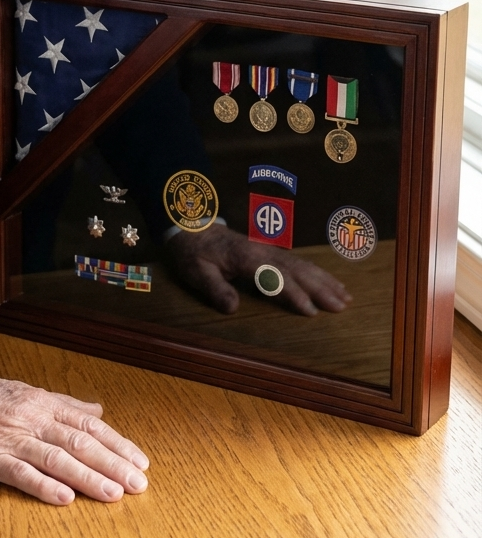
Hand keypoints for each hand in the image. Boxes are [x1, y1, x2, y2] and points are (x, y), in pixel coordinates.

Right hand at [0, 369, 148, 505]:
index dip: (117, 444)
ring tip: (114, 493)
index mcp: (42, 403)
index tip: (140, 461)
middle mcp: (32, 419)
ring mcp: (11, 438)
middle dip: (113, 463)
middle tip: (139, 483)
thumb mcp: (25, 392)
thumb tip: (97, 411)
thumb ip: (64, 404)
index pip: (89, 425)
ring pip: (57, 458)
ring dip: (88, 477)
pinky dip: (44, 486)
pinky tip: (64, 498)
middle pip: (80, 442)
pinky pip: (20, 473)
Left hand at [166, 224, 351, 316]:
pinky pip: (298, 262)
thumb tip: (232, 308)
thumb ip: (215, 288)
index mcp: (246, 257)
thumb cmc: (194, 252)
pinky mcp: (270, 252)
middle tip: (342, 306)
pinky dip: (316, 272)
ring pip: (302, 265)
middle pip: (296, 270)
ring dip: (324, 280)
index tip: (311, 311)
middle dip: (320, 288)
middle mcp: (263, 251)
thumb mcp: (196, 271)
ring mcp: (268, 250)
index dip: (293, 294)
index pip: (275, 277)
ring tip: (345, 296)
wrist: (191, 226)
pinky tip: (329, 282)